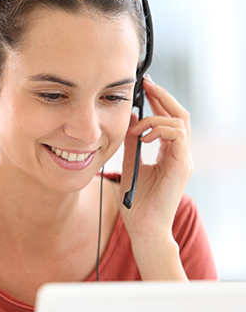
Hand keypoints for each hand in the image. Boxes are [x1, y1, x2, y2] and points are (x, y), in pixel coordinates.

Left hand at [119, 76, 191, 279]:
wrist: (143, 226)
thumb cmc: (137, 201)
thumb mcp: (130, 163)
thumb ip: (131, 142)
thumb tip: (129, 118)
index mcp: (169, 152)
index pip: (168, 119)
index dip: (158, 101)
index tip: (144, 88)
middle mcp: (179, 153)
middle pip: (179, 115)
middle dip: (162, 97)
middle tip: (146, 85)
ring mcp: (183, 159)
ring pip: (180, 122)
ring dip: (156, 117)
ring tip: (137, 128)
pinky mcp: (182, 166)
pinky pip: (177, 135)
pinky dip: (159, 130)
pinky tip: (143, 137)